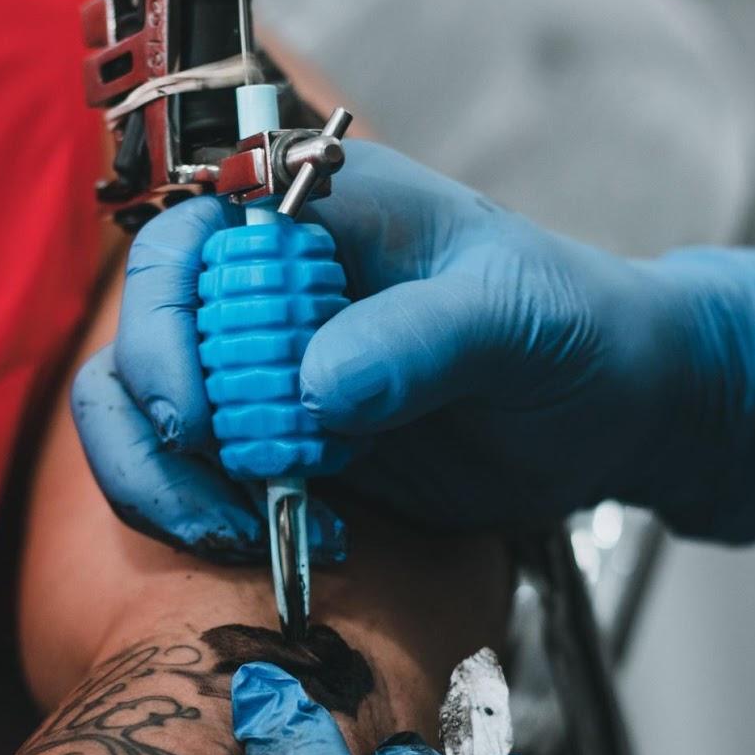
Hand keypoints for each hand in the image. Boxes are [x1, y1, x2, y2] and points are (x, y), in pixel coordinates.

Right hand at [80, 142, 754, 548]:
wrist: (611, 412)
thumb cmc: (575, 331)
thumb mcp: (517, 320)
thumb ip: (423, 338)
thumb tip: (315, 389)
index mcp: (317, 213)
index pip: (186, 242)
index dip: (164, 325)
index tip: (199, 418)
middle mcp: (272, 287)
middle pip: (143, 337)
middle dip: (155, 426)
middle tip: (218, 503)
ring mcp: (266, 370)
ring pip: (143, 412)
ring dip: (160, 481)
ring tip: (234, 534)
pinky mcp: (277, 444)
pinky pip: (193, 475)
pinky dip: (200, 513)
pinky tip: (270, 540)